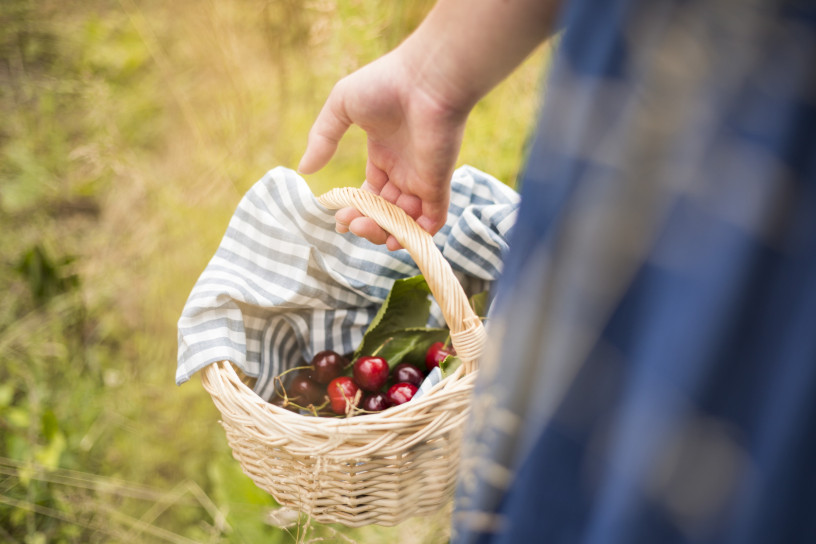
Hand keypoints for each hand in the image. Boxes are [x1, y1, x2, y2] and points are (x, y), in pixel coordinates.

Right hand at [298, 48, 468, 249]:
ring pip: (406, 220)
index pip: (370, 192)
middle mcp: (404, 169)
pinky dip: (418, 235)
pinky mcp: (439, 183)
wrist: (426, 79)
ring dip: (386, 233)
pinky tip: (397, 238)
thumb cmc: (386, 84)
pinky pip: (433, 220)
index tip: (340, 220)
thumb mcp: (341, 105)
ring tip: (366, 228)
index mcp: (384, 152)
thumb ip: (322, 138)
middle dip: (367, 224)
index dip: (355, 209)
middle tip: (351, 224)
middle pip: (385, 211)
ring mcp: (423, 178)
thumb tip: (304, 169)